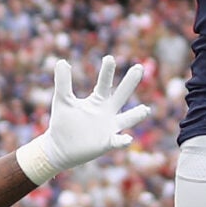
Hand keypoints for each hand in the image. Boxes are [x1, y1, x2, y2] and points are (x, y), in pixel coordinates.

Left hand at [15, 57, 148, 185]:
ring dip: (136, 115)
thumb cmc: (63, 123)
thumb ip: (63, 82)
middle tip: (138, 67)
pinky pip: (117, 141)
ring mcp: (109, 127)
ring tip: (145, 109)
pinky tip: (127, 139)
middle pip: (122, 95)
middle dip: (130, 82)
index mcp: (98, 100)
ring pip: (127, 119)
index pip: (105, 83)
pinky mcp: (106, 143)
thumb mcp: (62, 100)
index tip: (109, 58)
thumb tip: (62, 61)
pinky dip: (122, 141)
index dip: (107, 71)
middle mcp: (108, 112)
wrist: (59, 148)